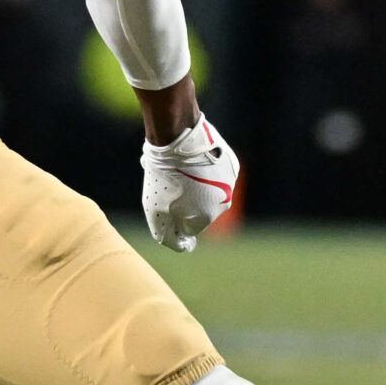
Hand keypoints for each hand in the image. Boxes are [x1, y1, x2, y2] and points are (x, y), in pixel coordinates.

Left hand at [139, 116, 239, 251]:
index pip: (188, 229)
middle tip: (171, 184)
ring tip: (181, 171)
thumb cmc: (163, 176)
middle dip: (186, 202)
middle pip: (200, 211)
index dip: (173, 218)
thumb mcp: (154, 210)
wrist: (178, 137)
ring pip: (210, 191)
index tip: (165, 202)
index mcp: (206, 218)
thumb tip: (183, 246)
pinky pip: (217, 174)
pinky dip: (206, 171)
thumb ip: (166, 235)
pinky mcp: (231, 164)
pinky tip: (193, 161)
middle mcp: (223, 204)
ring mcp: (230, 183)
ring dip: (197, 186)